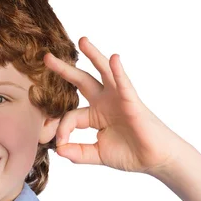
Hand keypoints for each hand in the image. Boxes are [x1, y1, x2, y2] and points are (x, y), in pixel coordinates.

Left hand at [43, 36, 188, 175]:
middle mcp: (105, 102)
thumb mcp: (97, 155)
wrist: (155, 159)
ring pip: (103, 72)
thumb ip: (78, 153)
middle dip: (64, 69)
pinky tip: (113, 58)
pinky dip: (119, 71)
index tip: (60, 145)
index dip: (62, 129)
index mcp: (95, 114)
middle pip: (81, 81)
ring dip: (94, 55)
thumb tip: (58, 150)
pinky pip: (124, 84)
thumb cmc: (130, 154)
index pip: (70, 115)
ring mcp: (118, 99)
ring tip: (82, 41)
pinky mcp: (132, 102)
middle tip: (46, 58)